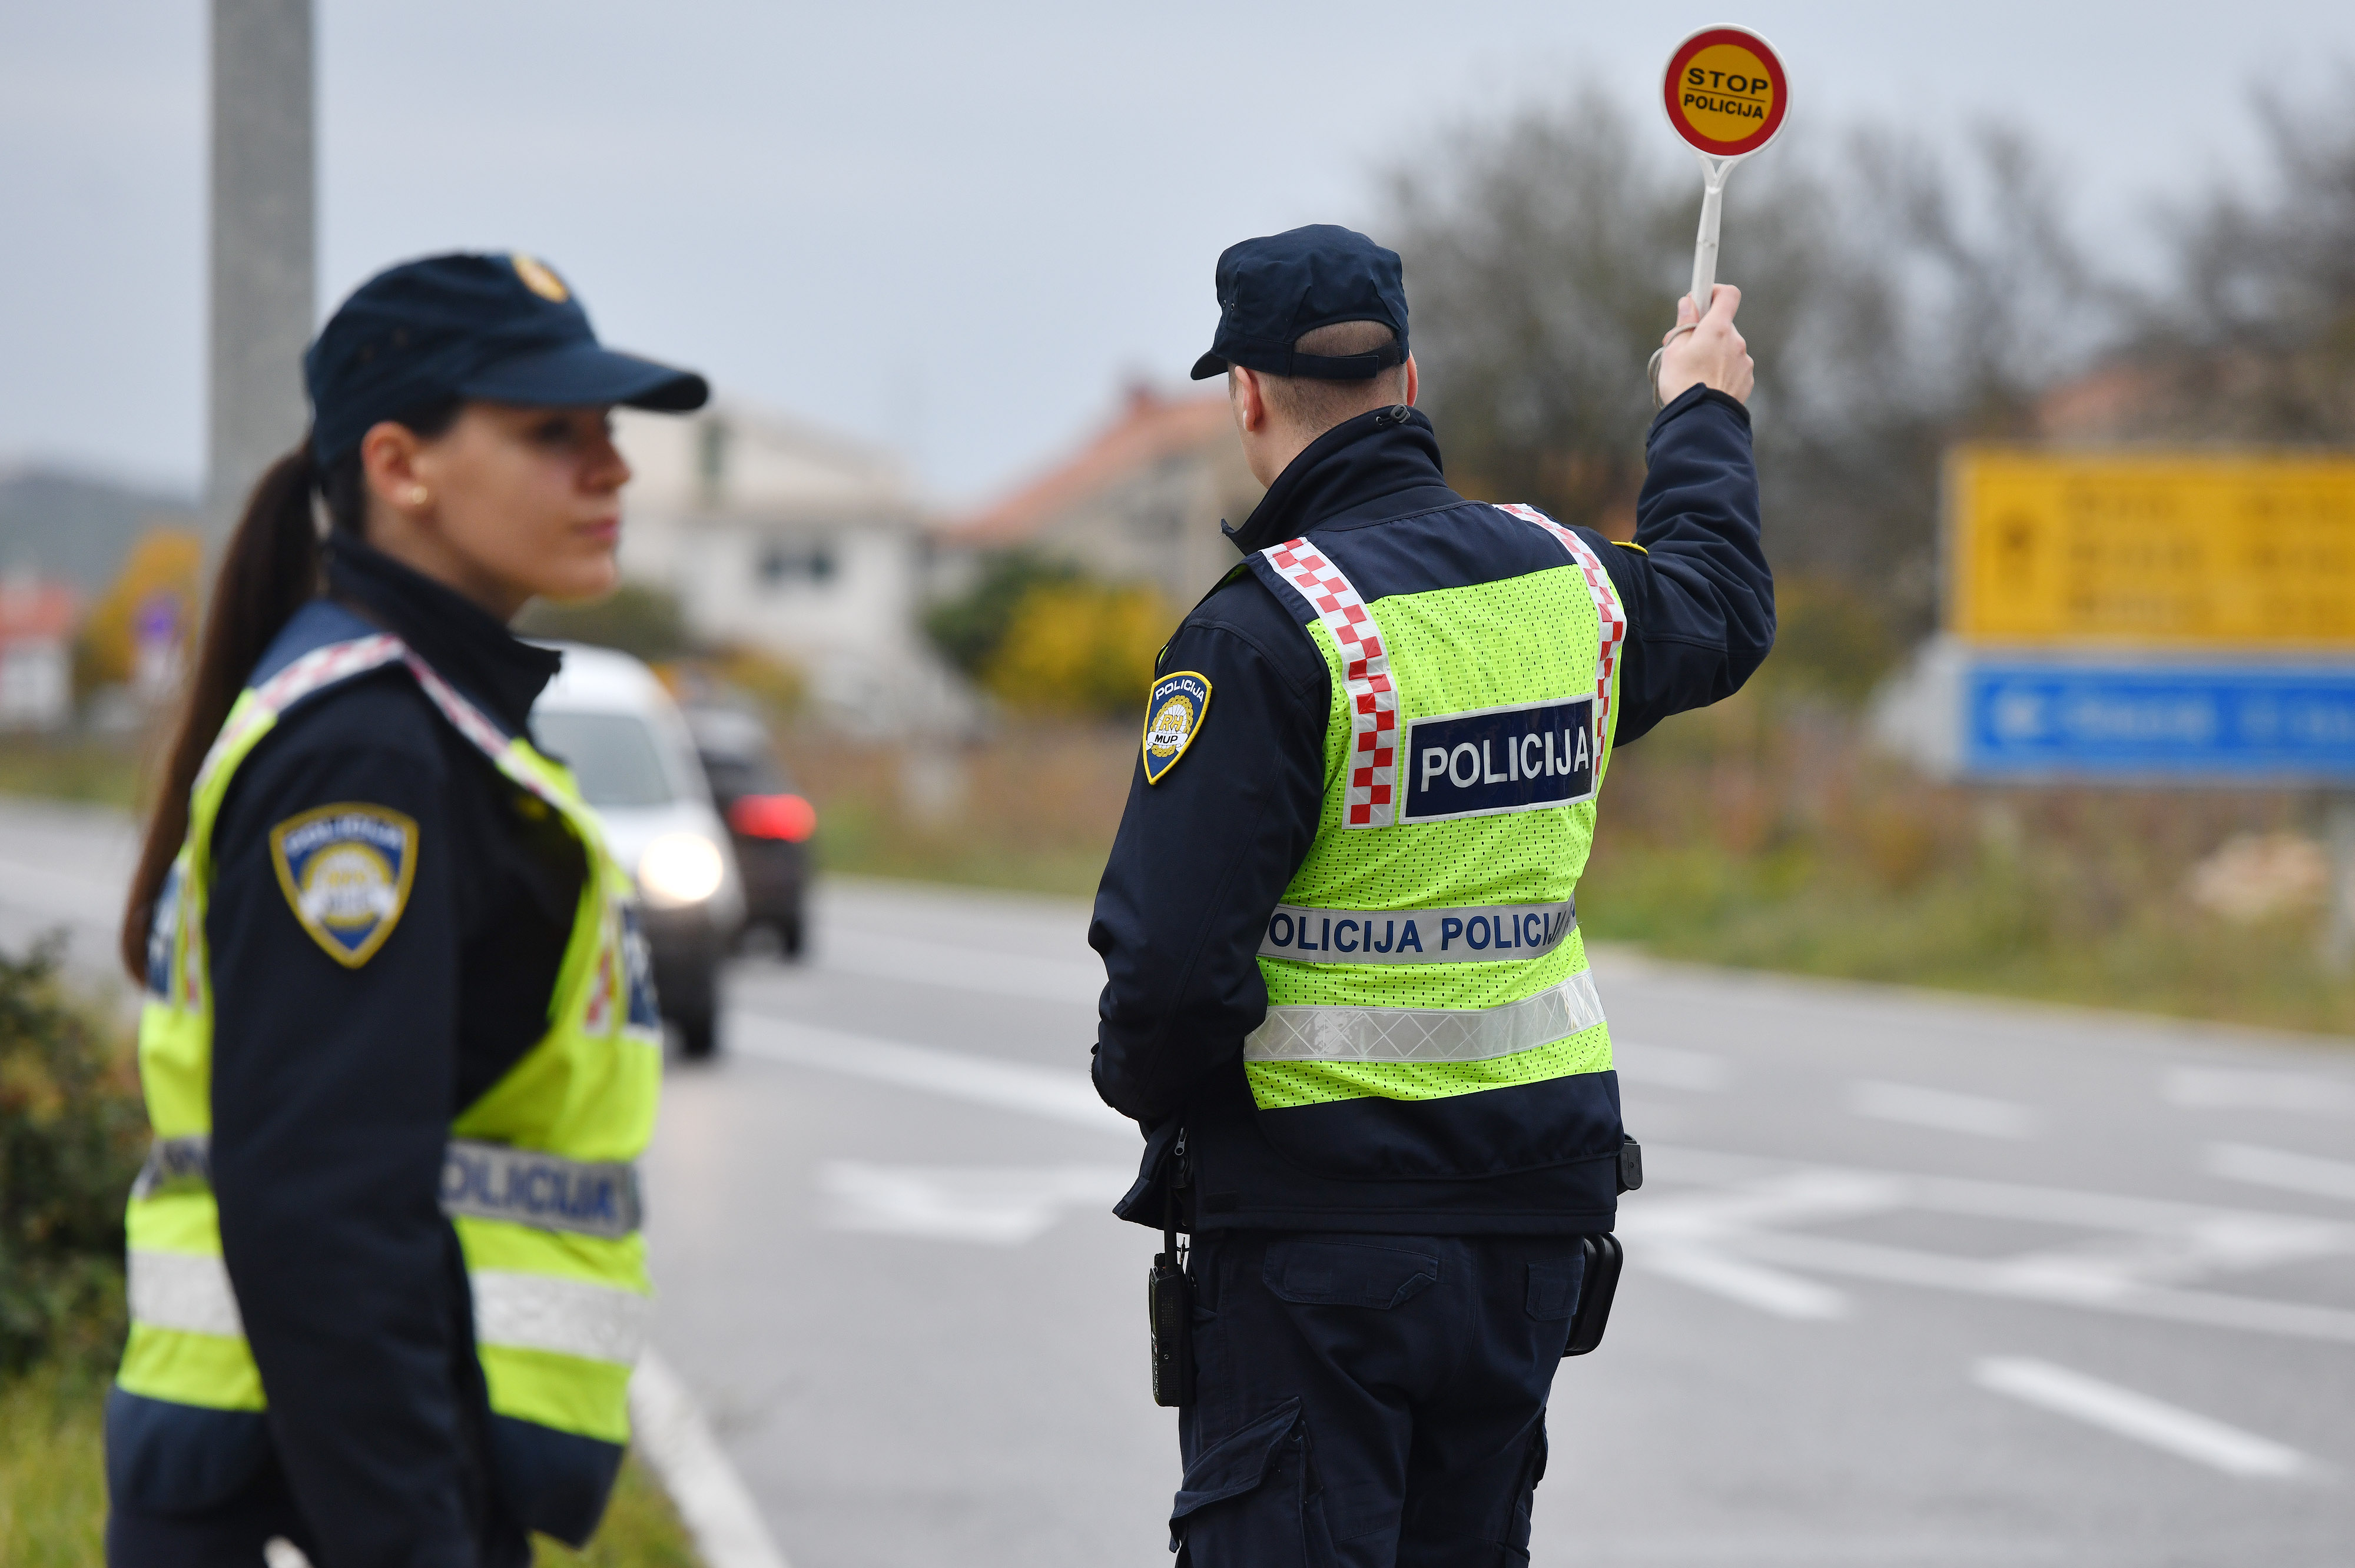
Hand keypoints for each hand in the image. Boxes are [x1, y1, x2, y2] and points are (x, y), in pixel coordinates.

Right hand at [1655, 284, 1753, 405]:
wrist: (1702, 421)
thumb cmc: (1683, 384)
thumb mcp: (1673, 351)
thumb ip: (1684, 324)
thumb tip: (1689, 303)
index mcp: (1717, 329)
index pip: (1728, 294)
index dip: (1715, 291)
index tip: (1702, 298)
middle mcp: (1736, 341)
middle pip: (1723, 325)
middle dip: (1705, 331)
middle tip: (1685, 348)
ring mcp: (1744, 361)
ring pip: (1728, 347)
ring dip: (1714, 353)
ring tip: (1694, 373)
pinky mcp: (1747, 379)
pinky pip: (1734, 366)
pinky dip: (1722, 370)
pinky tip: (1707, 384)